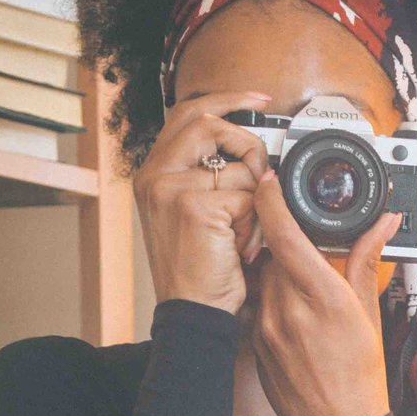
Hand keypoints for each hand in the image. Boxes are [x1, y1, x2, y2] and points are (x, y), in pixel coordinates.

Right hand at [135, 91, 272, 314]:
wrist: (192, 314)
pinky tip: (240, 248)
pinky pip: (247, 197)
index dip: (226, 101)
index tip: (258, 101)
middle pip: (210, 122)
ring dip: (254, 202)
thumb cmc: (199, 272)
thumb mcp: (196, 216)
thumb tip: (251, 152)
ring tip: (242, 232)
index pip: (188, 114)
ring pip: (238, 167)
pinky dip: (255, 225)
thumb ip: (209, 178)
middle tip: (262, 166)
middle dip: (248, 141)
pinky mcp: (193, 205)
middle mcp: (155, 174)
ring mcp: (170, 187)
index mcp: (153, 172)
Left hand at [246, 170, 401, 415]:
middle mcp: (288, 307)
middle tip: (306, 242)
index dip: (271, 198)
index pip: (284, 232)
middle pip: (272, 249)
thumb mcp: (368, 313)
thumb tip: (383, 222)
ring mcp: (266, 325)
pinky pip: (258, 302)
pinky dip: (273, 296)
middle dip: (285, 239)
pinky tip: (294, 315)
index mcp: (322, 296)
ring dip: (279, 269)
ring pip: (263, 274)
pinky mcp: (253, 340)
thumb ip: (366, 260)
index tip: (270, 178)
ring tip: (306, 288)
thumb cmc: (359, 375)